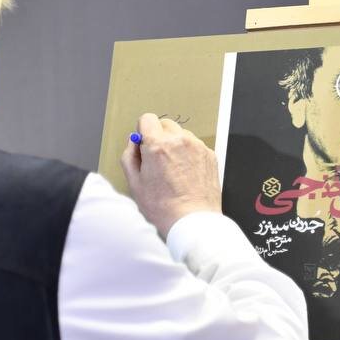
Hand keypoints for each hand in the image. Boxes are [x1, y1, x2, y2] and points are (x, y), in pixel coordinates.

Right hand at [120, 113, 221, 237]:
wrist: (192, 221)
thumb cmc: (164, 208)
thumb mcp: (135, 183)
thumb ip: (130, 156)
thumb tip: (133, 143)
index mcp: (158, 146)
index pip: (147, 119)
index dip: (143, 131)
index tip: (144, 143)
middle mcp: (179, 141)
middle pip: (165, 124)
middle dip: (159, 137)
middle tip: (157, 160)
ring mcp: (197, 147)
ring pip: (181, 135)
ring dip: (175, 145)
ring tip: (173, 170)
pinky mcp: (210, 155)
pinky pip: (195, 146)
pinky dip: (189, 154)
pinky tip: (186, 175)